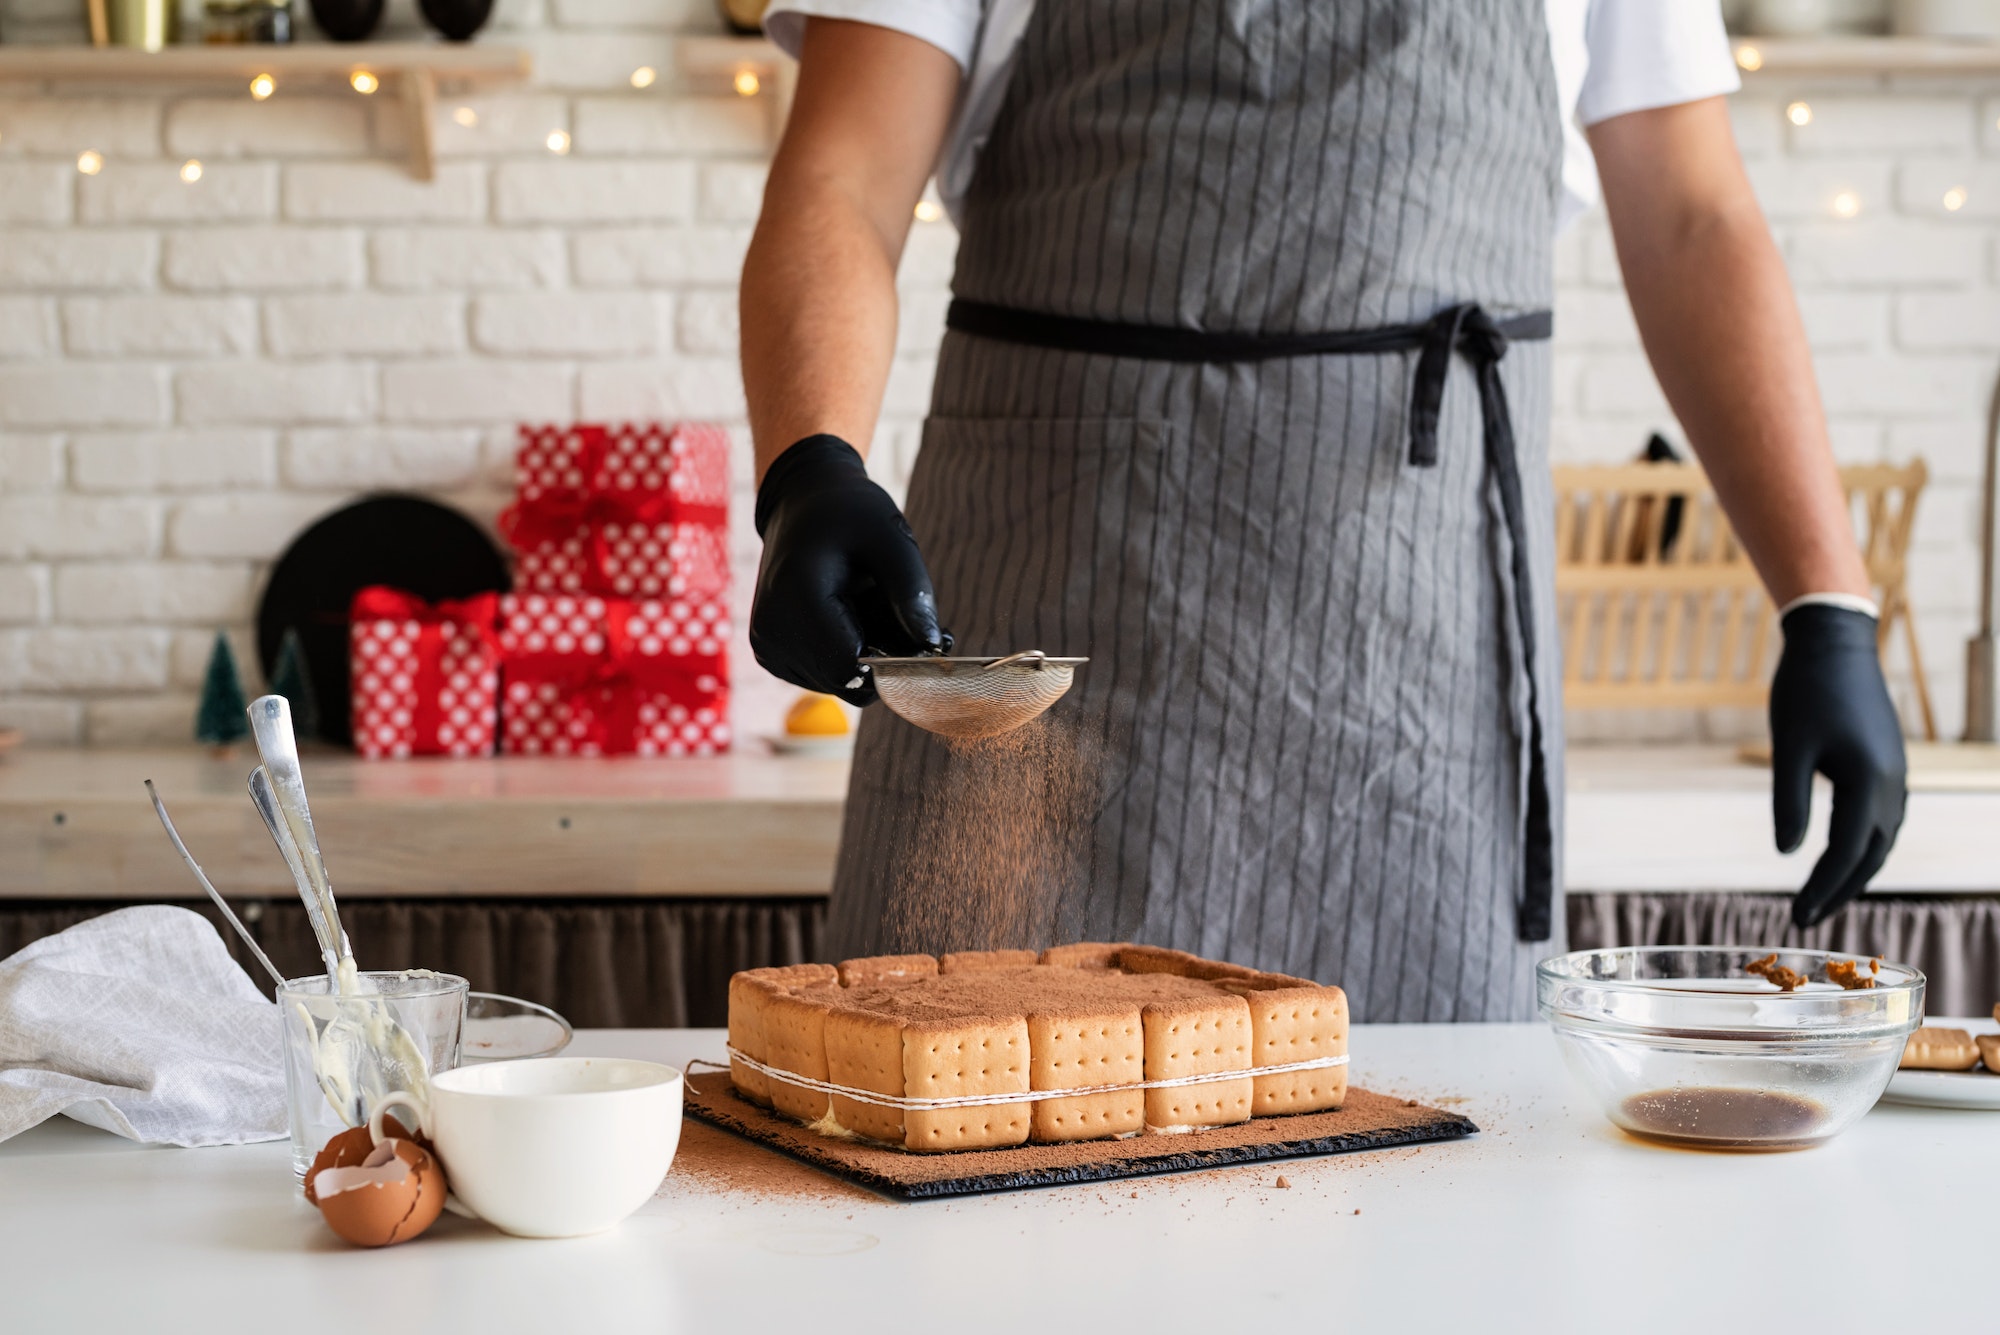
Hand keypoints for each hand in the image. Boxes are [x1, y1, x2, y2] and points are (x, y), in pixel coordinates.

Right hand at [751, 434, 945, 705]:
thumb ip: (913, 593)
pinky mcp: (771, 653)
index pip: (850, 667)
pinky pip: (825, 674)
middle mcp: (771, 631)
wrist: (802, 503)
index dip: (894, 661)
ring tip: (869, 605)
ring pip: (839, 682)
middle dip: (884, 657)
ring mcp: (767, 646)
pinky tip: (851, 615)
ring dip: (868, 654)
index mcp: (794, 597)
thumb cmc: (849, 514)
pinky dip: (849, 652)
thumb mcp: (891, 537)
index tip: (920, 633)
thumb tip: (931, 647)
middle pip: (847, 680)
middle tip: (901, 612)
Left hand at [1769, 604, 1907, 928]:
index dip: (1822, 889)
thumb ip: (1789, 801)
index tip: (1798, 917)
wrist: (1835, 643)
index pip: (1847, 854)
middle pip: (1872, 855)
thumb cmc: (1805, 691)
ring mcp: (1896, 774)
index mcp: (1869, 783)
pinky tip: (1844, 854)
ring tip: (1824, 895)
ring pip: (1882, 839)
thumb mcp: (1788, 747)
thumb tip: (1787, 853)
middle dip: (1840, 890)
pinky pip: (1884, 819)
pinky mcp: (1888, 764)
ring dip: (1856, 871)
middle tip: (1807, 918)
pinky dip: (1865, 844)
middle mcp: (1892, 785)